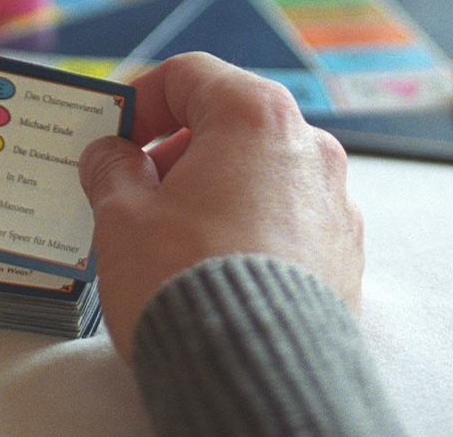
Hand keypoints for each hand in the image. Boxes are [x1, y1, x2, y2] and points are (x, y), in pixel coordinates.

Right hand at [78, 52, 363, 360]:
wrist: (255, 377)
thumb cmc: (190, 285)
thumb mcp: (123, 217)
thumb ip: (111, 170)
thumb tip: (109, 155)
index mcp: (257, 117)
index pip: (191, 75)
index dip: (141, 97)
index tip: (114, 132)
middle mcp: (308, 147)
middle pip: (230, 122)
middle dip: (174, 149)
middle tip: (131, 187)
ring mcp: (333, 201)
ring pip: (260, 171)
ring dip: (211, 188)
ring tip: (167, 235)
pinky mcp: (342, 251)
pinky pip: (285, 216)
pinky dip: (246, 224)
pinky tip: (211, 264)